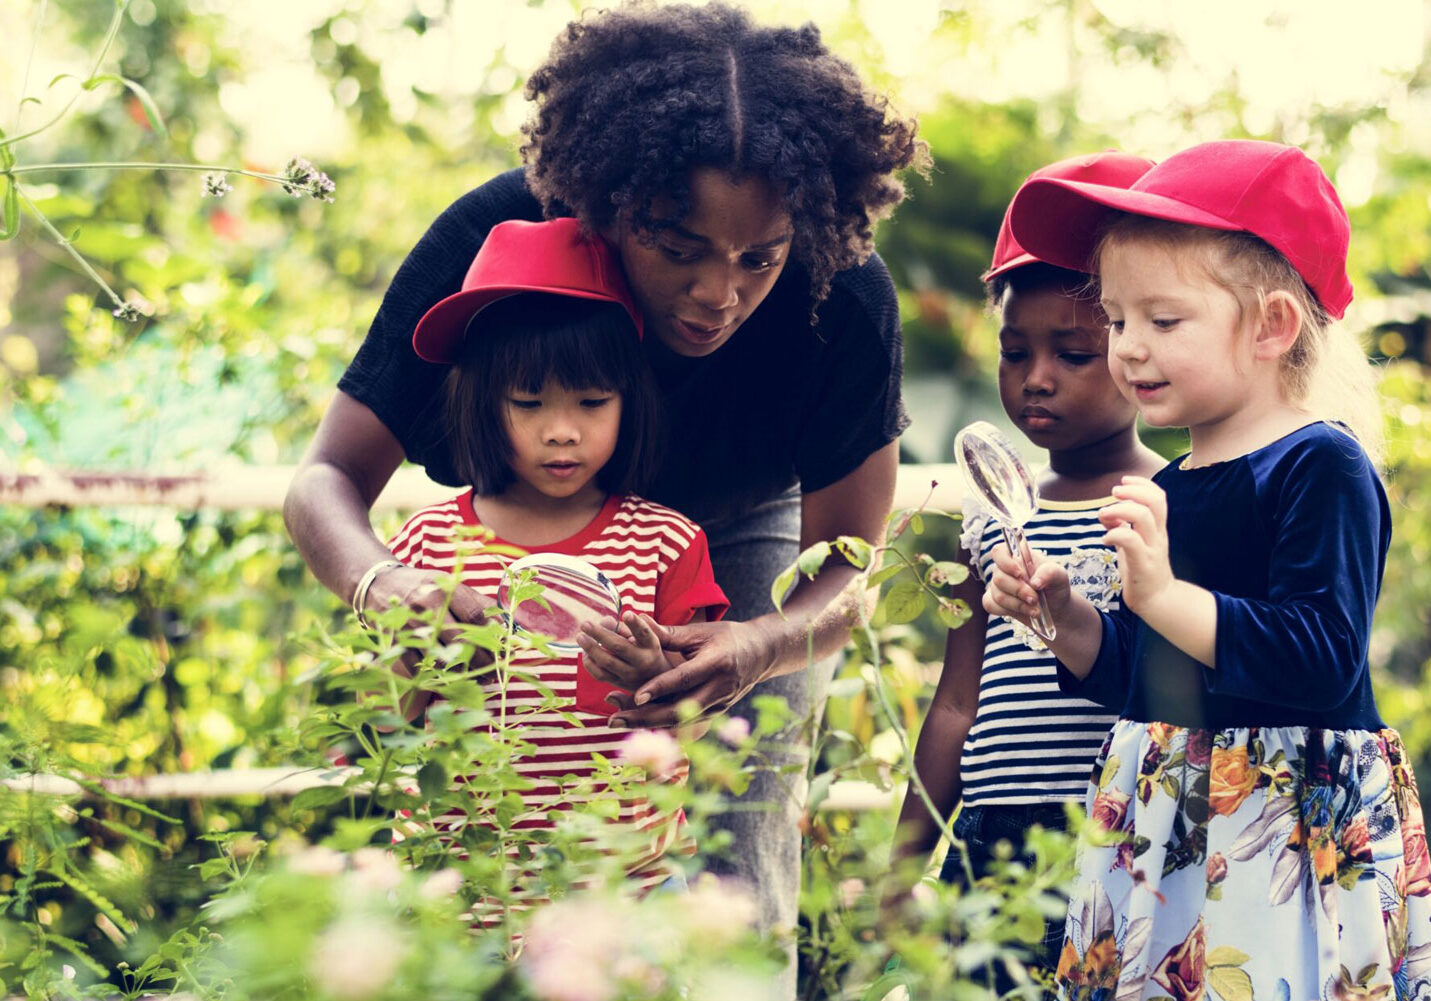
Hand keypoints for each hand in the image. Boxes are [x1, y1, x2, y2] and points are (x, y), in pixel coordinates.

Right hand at [359, 565, 498, 719]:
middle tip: (491, 672)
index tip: (502, 651)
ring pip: (440, 658)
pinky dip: (434, 676)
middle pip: (460, 640)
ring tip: (472, 678)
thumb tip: (507, 623)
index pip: (476, 615)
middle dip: (480, 661)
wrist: (379, 584)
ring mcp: (409, 624)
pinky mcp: (394, 641)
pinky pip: (419, 667)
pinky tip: (447, 679)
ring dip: (460, 673)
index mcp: (446, 588)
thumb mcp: (450, 585)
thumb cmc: (424, 587)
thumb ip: (477, 603)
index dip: (492, 637)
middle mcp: (427, 604)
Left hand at [575, 612, 670, 689]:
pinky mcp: (620, 683)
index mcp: (651, 646)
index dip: (635, 624)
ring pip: (606, 662)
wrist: (658, 682)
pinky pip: (600, 675)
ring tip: (580, 636)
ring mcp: (630, 675)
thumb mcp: (646, 638)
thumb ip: (627, 628)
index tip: (626, 614)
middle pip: (618, 647)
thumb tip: (604, 622)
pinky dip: (590, 664)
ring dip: (591, 648)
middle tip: (585, 624)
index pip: (644, 633)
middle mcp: (642, 661)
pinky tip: (585, 653)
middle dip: (599, 634)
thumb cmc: (648, 652)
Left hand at [601, 619, 773, 728]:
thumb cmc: (728, 637)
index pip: (683, 679)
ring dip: (648, 724)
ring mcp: (719, 705)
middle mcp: (719, 689)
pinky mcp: (716, 713)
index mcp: (717, 663)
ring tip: (618, 722)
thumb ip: (669, 635)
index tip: (635, 696)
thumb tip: (636, 624)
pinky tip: (637, 724)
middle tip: (615, 719)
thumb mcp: (701, 632)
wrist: (761, 654)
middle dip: (645, 718)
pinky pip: (685, 722)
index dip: (659, 688)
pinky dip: (660, 724)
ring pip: (680, 721)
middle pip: (679, 710)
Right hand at [981, 541, 1071, 627]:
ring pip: (997, 595)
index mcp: (1018, 556)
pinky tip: (1025, 611)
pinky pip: (991, 605)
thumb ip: (1049, 573)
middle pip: (999, 578)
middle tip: (1035, 598)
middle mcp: (1005, 569)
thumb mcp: (1060, 576)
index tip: (1020, 574)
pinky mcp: (995, 601)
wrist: (1056, 608)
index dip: (1005, 563)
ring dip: (1018, 604)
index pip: (999, 552)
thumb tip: (1034, 582)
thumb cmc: (1055, 586)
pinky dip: (1009, 611)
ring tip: (1035, 608)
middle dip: (1018, 591)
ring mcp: (998, 586)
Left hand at [1097, 476, 1173, 615]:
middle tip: (1113, 493)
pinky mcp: (1143, 564)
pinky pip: (1131, 541)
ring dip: (1119, 510)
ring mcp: (1152, 549)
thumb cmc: (1143, 570)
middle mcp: (1158, 535)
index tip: (1123, 481)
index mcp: (1158, 528)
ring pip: (1143, 517)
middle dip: (1132, 491)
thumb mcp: (1133, 544)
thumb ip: (1123, 526)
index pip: (1158, 497)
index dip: (1142, 483)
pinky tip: (1105, 539)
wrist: (1158, 601)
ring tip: (1103, 515)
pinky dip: (1114, 534)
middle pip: (1155, 501)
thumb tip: (1107, 512)